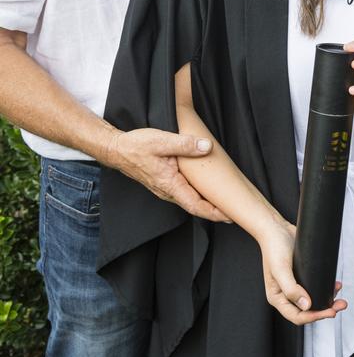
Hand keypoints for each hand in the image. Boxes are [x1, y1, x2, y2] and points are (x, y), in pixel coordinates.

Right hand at [106, 127, 229, 221]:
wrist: (117, 149)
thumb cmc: (137, 146)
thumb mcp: (162, 141)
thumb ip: (185, 144)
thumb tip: (206, 147)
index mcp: (170, 184)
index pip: (195, 205)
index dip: (213, 213)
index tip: (229, 216)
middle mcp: (168, 191)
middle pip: (195, 206)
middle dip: (214, 211)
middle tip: (234, 211)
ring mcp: (165, 188)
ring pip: (189, 200)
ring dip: (206, 203)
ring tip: (223, 202)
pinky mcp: (163, 182)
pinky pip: (183, 193)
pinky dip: (197, 195)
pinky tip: (204, 188)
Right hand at [258, 219, 346, 324]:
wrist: (276, 228)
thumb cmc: (274, 247)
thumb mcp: (280, 269)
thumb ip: (291, 289)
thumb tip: (306, 306)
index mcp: (277, 297)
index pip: (297, 316)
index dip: (314, 317)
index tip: (329, 312)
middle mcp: (286, 294)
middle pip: (307, 310)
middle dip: (325, 310)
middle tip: (340, 305)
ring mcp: (295, 286)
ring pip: (313, 300)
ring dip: (327, 300)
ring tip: (341, 297)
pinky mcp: (302, 276)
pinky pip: (315, 287)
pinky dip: (325, 288)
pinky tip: (334, 284)